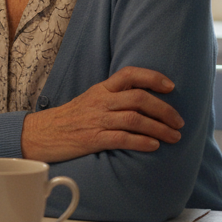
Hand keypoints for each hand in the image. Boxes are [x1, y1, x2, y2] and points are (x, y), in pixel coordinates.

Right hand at [22, 66, 184, 162]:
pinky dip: (142, 142)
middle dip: (165, 110)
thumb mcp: (90, 100)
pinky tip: (154, 146)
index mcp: (101, 89)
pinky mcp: (93, 139)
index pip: (129, 75)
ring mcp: (96, 120)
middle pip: (139, 99)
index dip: (153, 77)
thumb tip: (143, 100)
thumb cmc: (69, 119)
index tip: (171, 86)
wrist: (41, 134)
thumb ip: (112, 97)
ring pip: (135, 119)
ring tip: (174, 137)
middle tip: (179, 122)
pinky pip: (122, 138)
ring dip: (160, 128)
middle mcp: (100, 101)